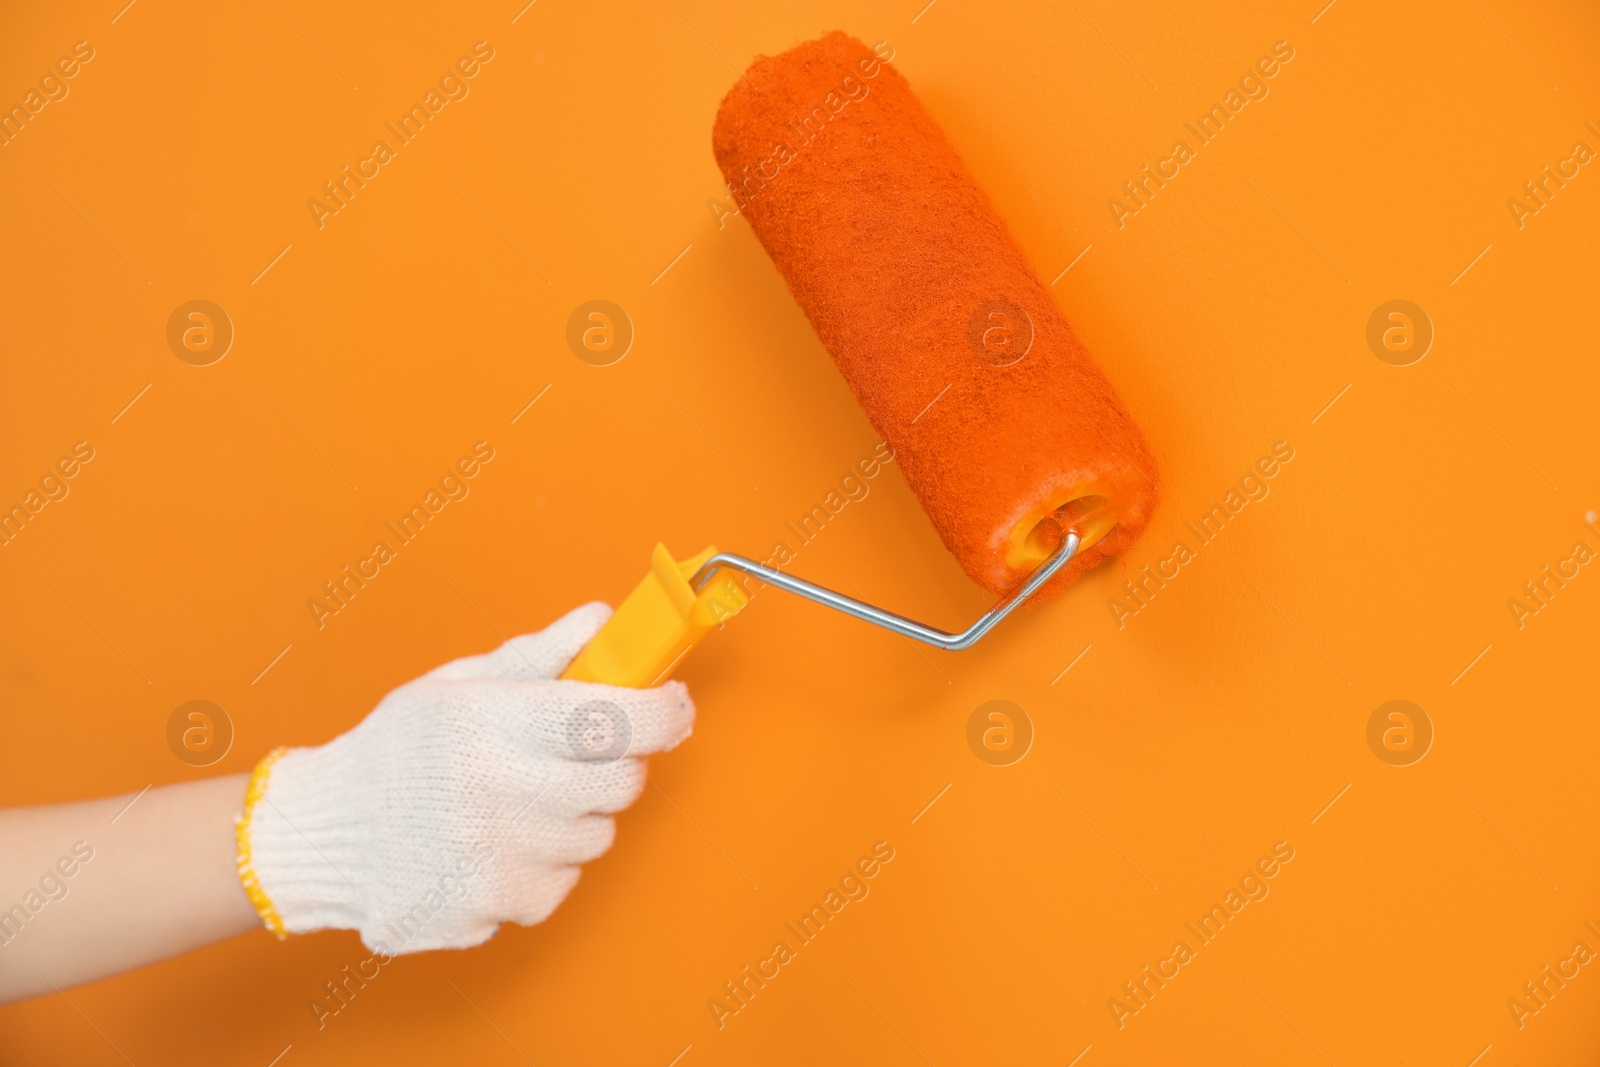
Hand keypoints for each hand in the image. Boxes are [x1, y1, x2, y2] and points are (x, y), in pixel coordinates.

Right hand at [236, 603, 693, 954]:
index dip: (662, 711)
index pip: (615, 718)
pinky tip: (496, 845)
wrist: (326, 832)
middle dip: (615, 765)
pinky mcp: (492, 907)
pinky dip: (542, 867)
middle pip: (623, 783)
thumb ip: (542, 653)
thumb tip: (603, 619)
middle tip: (577, 754)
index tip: (673, 704)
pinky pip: (561, 884)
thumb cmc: (399, 749)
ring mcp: (497, 856)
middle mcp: (500, 790)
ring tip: (516, 801)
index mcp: (495, 722)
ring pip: (596, 836)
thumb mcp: (461, 683)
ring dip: (574, 817)